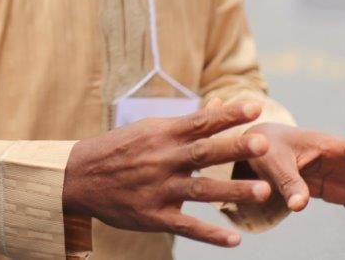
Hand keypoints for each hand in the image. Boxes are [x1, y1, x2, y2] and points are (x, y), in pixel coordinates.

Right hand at [63, 101, 271, 247]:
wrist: (79, 176)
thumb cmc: (120, 149)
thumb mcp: (149, 130)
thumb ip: (187, 123)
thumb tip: (219, 104)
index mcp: (162, 135)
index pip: (200, 122)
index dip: (227, 115)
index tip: (254, 106)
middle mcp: (162, 160)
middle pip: (204, 153)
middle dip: (234, 148)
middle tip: (264, 143)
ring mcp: (158, 189)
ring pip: (200, 190)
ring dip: (232, 191)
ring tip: (263, 191)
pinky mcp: (152, 216)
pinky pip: (185, 226)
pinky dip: (209, 234)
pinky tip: (233, 240)